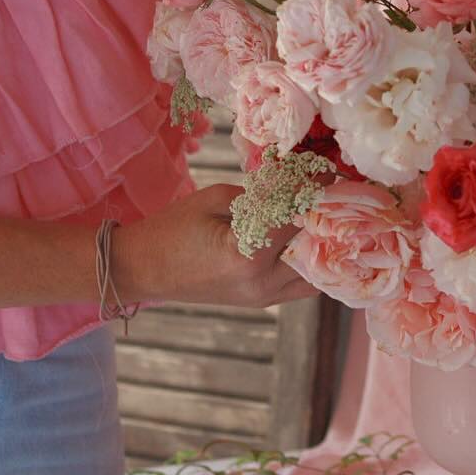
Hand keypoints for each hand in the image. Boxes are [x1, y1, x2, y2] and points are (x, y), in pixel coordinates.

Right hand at [113, 183, 315, 307]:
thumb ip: (260, 196)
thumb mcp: (215, 199)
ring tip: (327, 217)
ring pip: (315, 275)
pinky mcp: (260, 301)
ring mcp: (262, 297)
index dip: (315, 192)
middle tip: (334, 195)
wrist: (141, 269)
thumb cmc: (171, 229)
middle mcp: (261, 282)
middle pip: (315, 249)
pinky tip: (311, 239)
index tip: (329, 173)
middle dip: (326, 220)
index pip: (297, 219)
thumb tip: (295, 187)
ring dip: (322, 246)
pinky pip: (300, 285)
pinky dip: (310, 263)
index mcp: (248, 255)